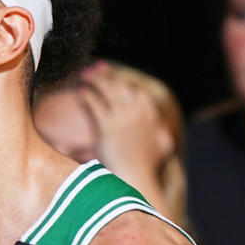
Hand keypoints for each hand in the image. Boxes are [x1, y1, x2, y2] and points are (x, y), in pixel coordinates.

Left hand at [78, 62, 172, 209]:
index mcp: (151, 115)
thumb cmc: (148, 165)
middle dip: (108, 75)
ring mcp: (123, 118)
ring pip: (108, 91)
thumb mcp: (163, 146)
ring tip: (85, 76)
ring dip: (97, 80)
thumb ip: (163, 132)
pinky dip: (88, 96)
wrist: (136, 177)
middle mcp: (138, 113)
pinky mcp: (107, 126)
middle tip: (96, 68)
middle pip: (121, 86)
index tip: (117, 76)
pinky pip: (95, 104)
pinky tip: (81, 92)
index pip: (138, 91)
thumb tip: (163, 126)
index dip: (126, 81)